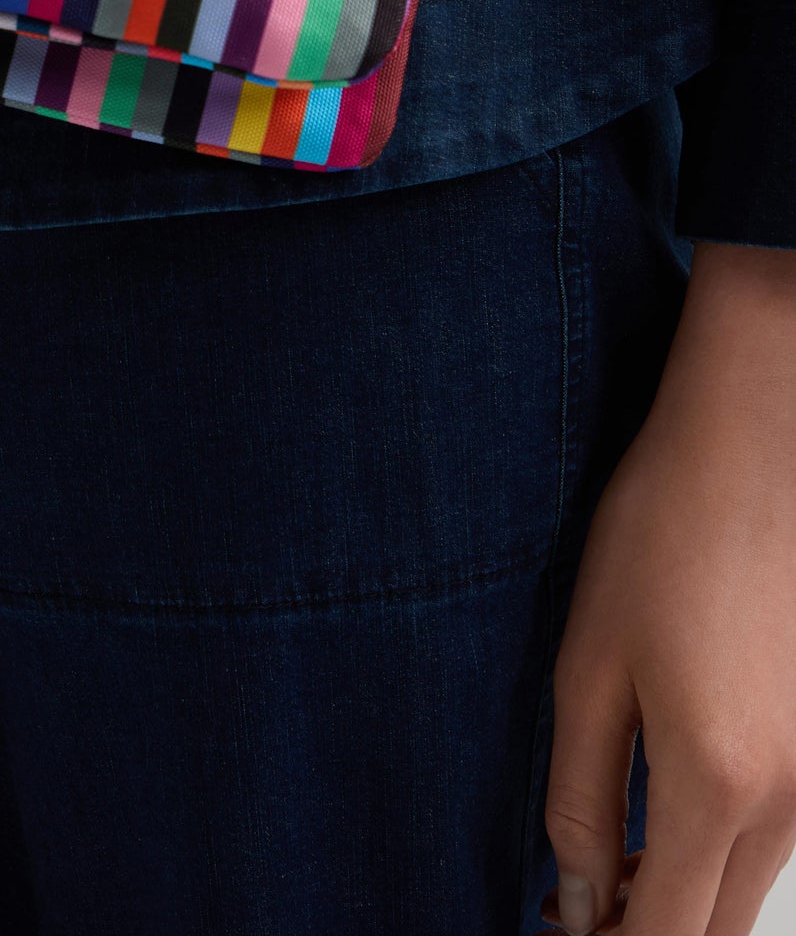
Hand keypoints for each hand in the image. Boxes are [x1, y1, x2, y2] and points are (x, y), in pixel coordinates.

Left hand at [543, 242, 795, 935]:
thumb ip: (578, 795)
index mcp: (716, 780)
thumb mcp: (588, 664)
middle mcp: (790, 794)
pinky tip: (666, 806)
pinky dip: (723, 847)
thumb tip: (576, 899)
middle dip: (646, 931)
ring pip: (750, 887)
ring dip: (684, 893)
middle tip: (574, 903)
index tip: (556, 930)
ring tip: (607, 859)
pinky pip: (777, 835)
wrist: (756, 441)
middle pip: (717, 929)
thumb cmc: (662, 534)